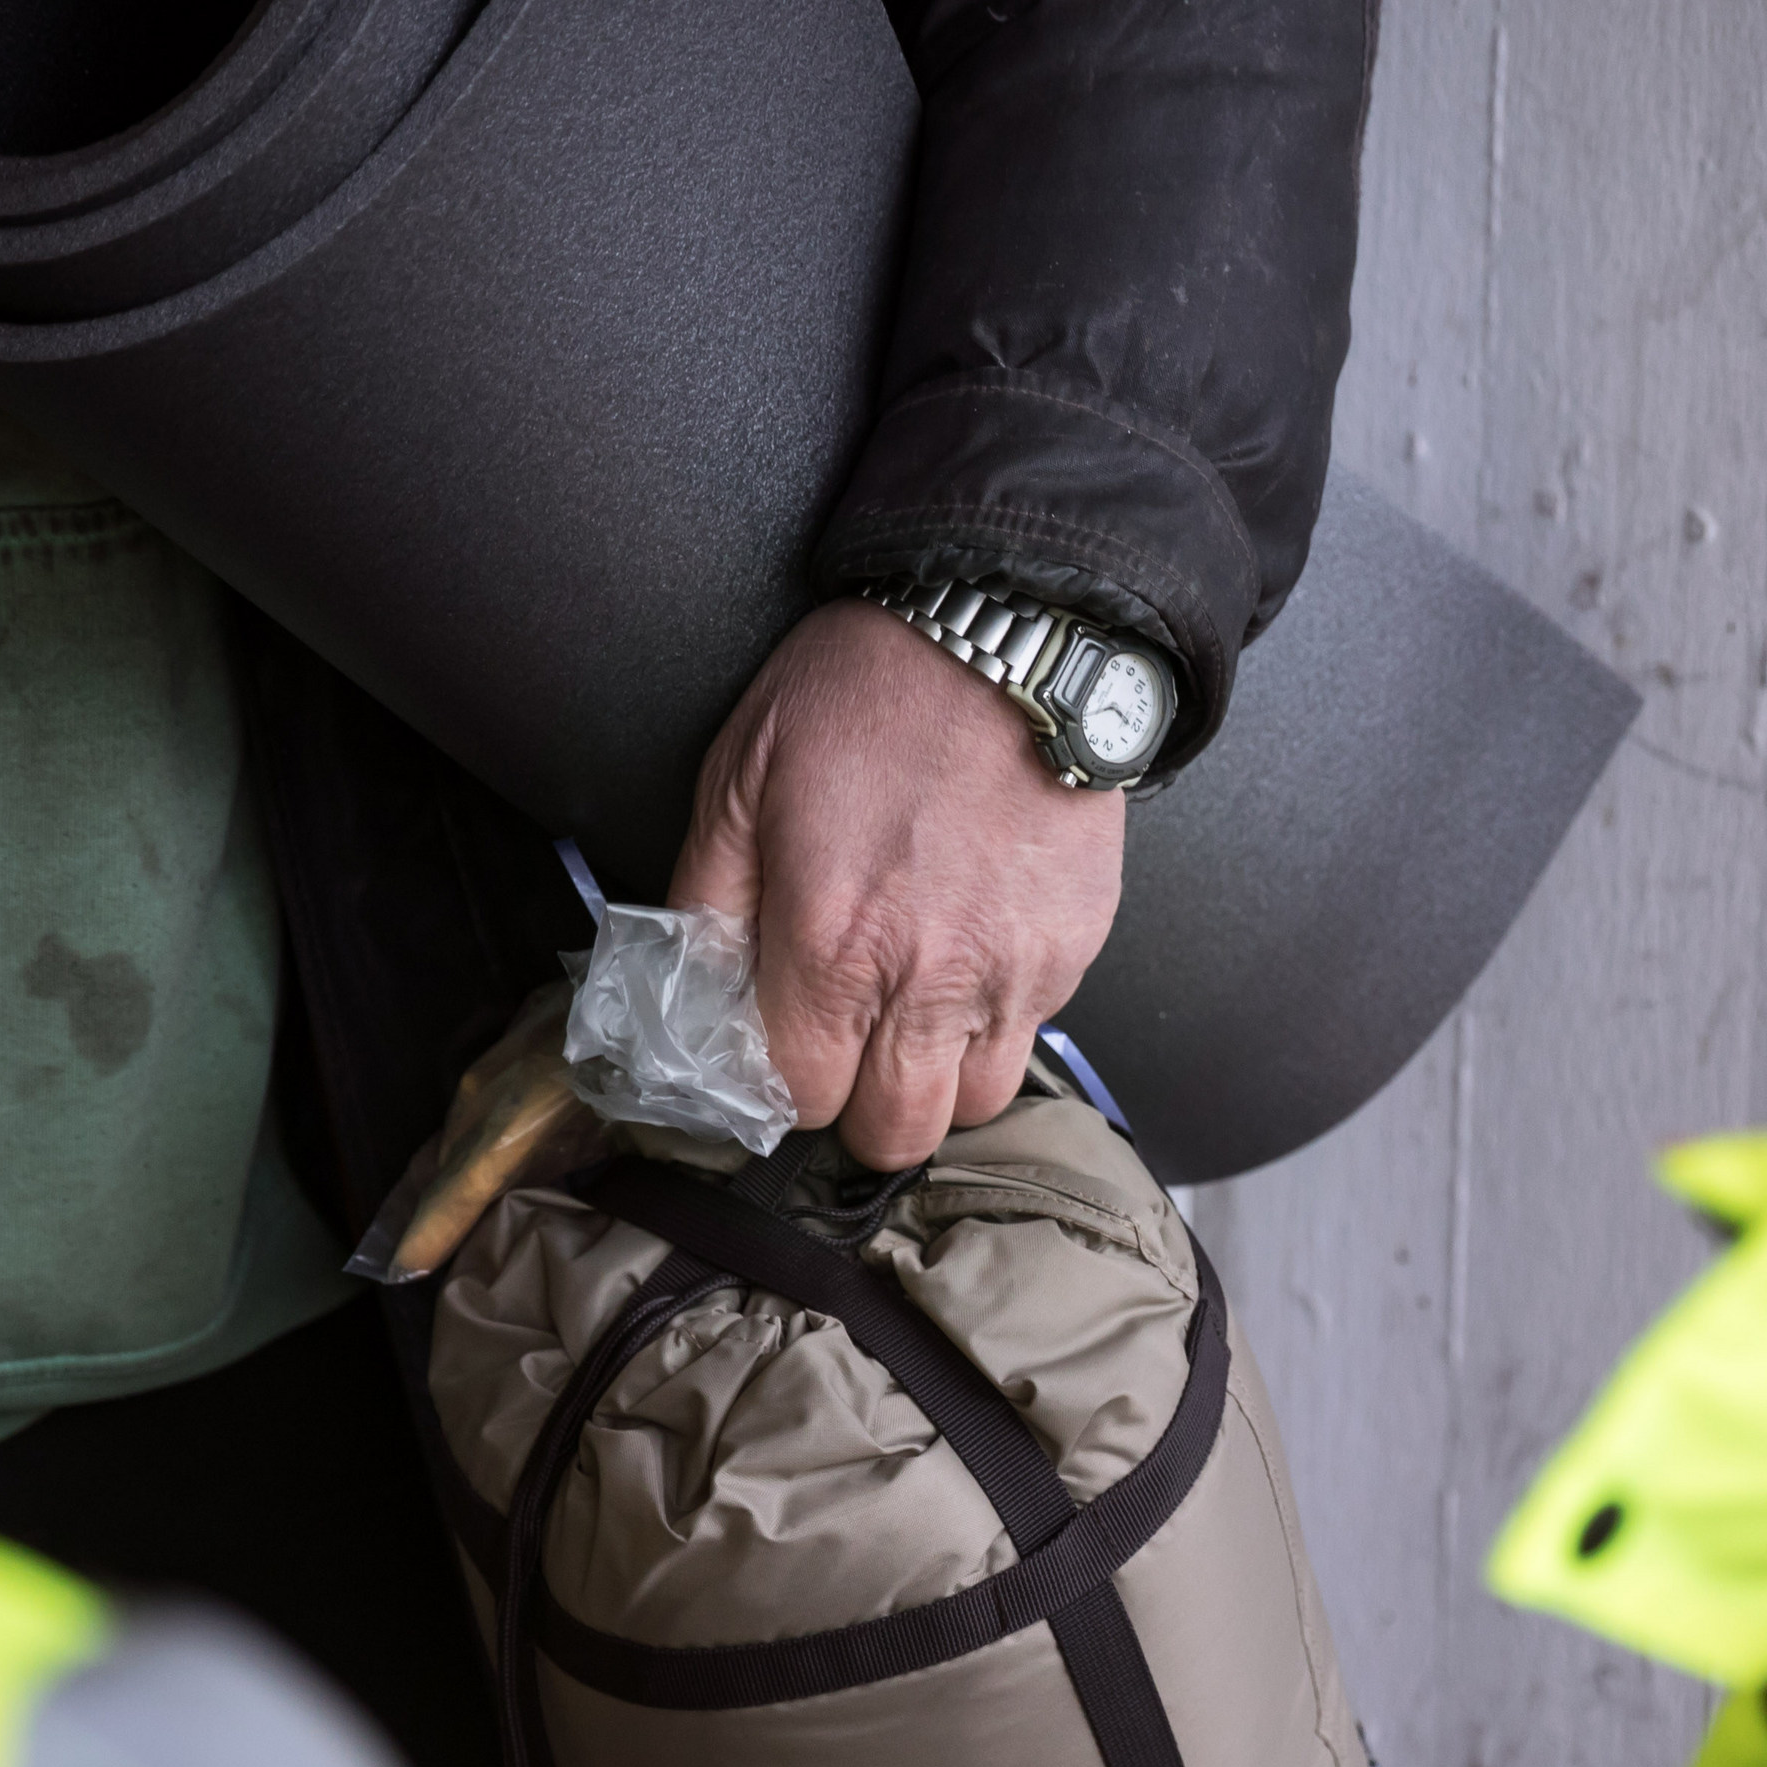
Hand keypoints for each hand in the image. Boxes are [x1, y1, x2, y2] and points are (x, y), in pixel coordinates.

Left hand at [676, 598, 1126, 1167]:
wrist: (1008, 633)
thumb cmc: (869, 693)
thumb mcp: (738, 777)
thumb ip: (705, 901)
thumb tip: (692, 994)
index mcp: (833, 944)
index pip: (802, 1098)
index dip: (784, 1080)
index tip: (785, 1044)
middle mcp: (931, 979)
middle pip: (896, 1133)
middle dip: (861, 1107)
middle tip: (848, 1047)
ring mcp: (1015, 972)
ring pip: (977, 1103)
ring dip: (938, 1076)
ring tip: (915, 1010)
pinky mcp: (1074, 949)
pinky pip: (1035, 1032)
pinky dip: (998, 1019)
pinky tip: (972, 951)